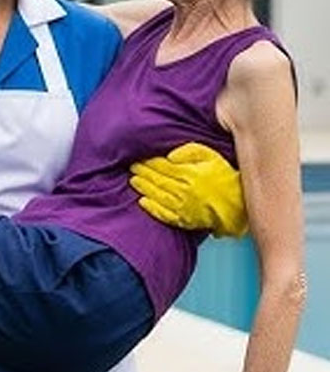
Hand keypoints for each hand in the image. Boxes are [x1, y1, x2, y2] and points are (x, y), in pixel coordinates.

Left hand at [130, 142, 247, 237]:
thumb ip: (190, 152)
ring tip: (133, 180)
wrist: (239, 205)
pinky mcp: (184, 219)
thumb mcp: (212, 156)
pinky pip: (164, 214)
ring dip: (143, 188)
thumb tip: (170, 155)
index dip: (149, 162)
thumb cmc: (226, 177)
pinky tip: (142, 202)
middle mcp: (183, 190)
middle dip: (143, 172)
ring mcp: (182, 206)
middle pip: (157, 180)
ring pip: (157, 195)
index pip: (162, 166)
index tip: (139, 158)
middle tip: (132, 166)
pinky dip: (151, 208)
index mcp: (189, 174)